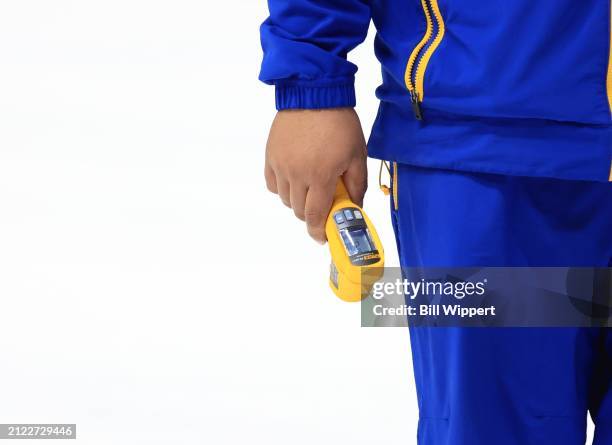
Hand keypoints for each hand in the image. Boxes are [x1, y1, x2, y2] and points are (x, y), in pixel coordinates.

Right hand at [265, 108, 366, 242]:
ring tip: (310, 187)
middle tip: (323, 205)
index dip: (318, 231)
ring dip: (298, 201)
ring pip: (285, 199)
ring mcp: (281, 165)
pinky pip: (272, 184)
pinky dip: (282, 188)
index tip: (323, 237)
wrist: (314, 94)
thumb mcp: (356, 155)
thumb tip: (354, 208)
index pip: (315, 216)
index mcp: (320, 176)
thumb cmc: (340, 124)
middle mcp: (297, 174)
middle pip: (298, 211)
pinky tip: (294, 179)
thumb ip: (356, 185)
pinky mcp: (271, 156)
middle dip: (311, 214)